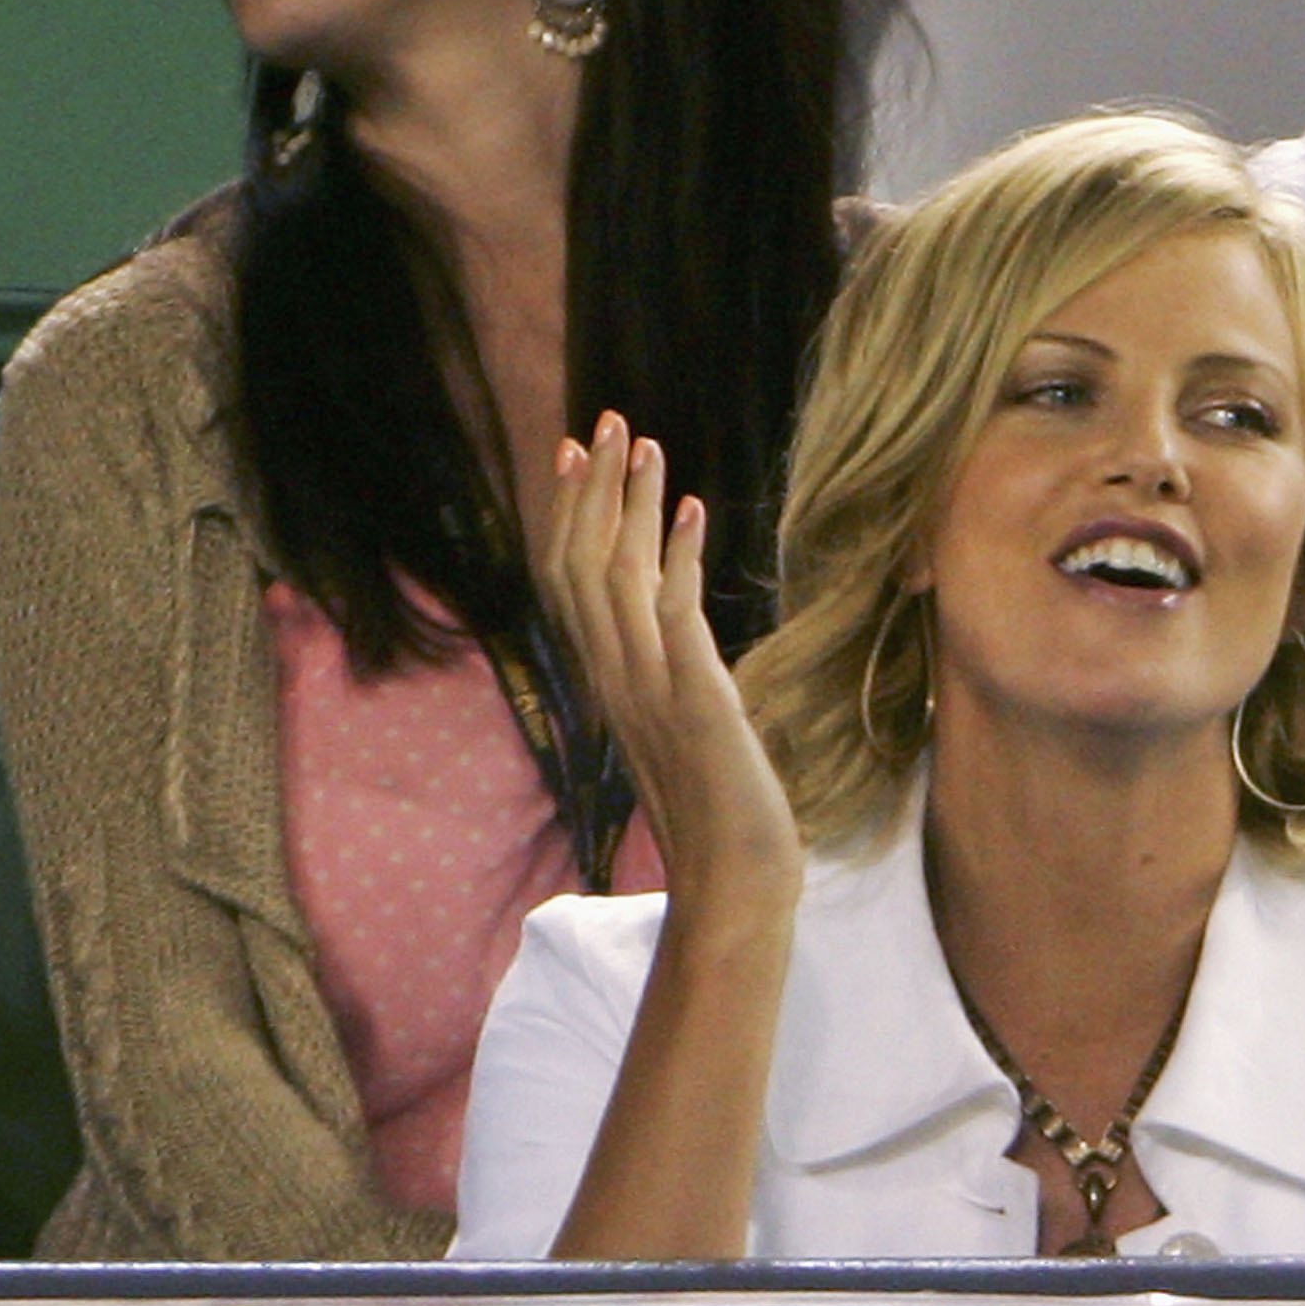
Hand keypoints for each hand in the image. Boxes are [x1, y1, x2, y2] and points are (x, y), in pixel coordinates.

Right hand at [544, 413, 803, 922]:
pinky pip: (674, 620)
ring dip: (630, 507)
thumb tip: (675, 628)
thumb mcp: (686, 727)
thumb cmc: (722, 815)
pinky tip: (691, 511)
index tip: (576, 452)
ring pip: (617, 581)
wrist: (735, 886)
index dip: (570, 513)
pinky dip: (677, 560)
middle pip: (582, 567)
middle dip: (593, 488)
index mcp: (611, 685)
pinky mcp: (696, 706)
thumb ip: (672, 676)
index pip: (569, 582)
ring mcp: (652, 694)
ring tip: (646, 444)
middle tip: (606, 419)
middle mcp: (618, 683)